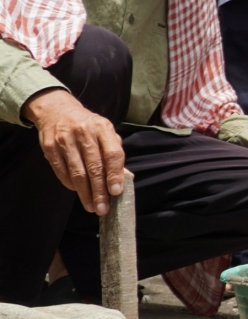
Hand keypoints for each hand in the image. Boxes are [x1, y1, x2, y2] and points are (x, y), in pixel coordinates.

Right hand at [25, 90, 125, 215]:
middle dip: (99, 191)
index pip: (113, 154)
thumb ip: (115, 154)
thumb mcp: (105, 133)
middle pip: (94, 167)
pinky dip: (70, 184)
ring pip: (77, 173)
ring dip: (85, 193)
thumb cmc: (88, 126)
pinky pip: (61, 171)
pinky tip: (77, 192)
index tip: (116, 192)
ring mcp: (65, 140)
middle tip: (103, 208)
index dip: (115, 174)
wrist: (57, 110)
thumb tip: (127, 178)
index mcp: (103, 128)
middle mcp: (84, 133)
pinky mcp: (49, 147)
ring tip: (92, 206)